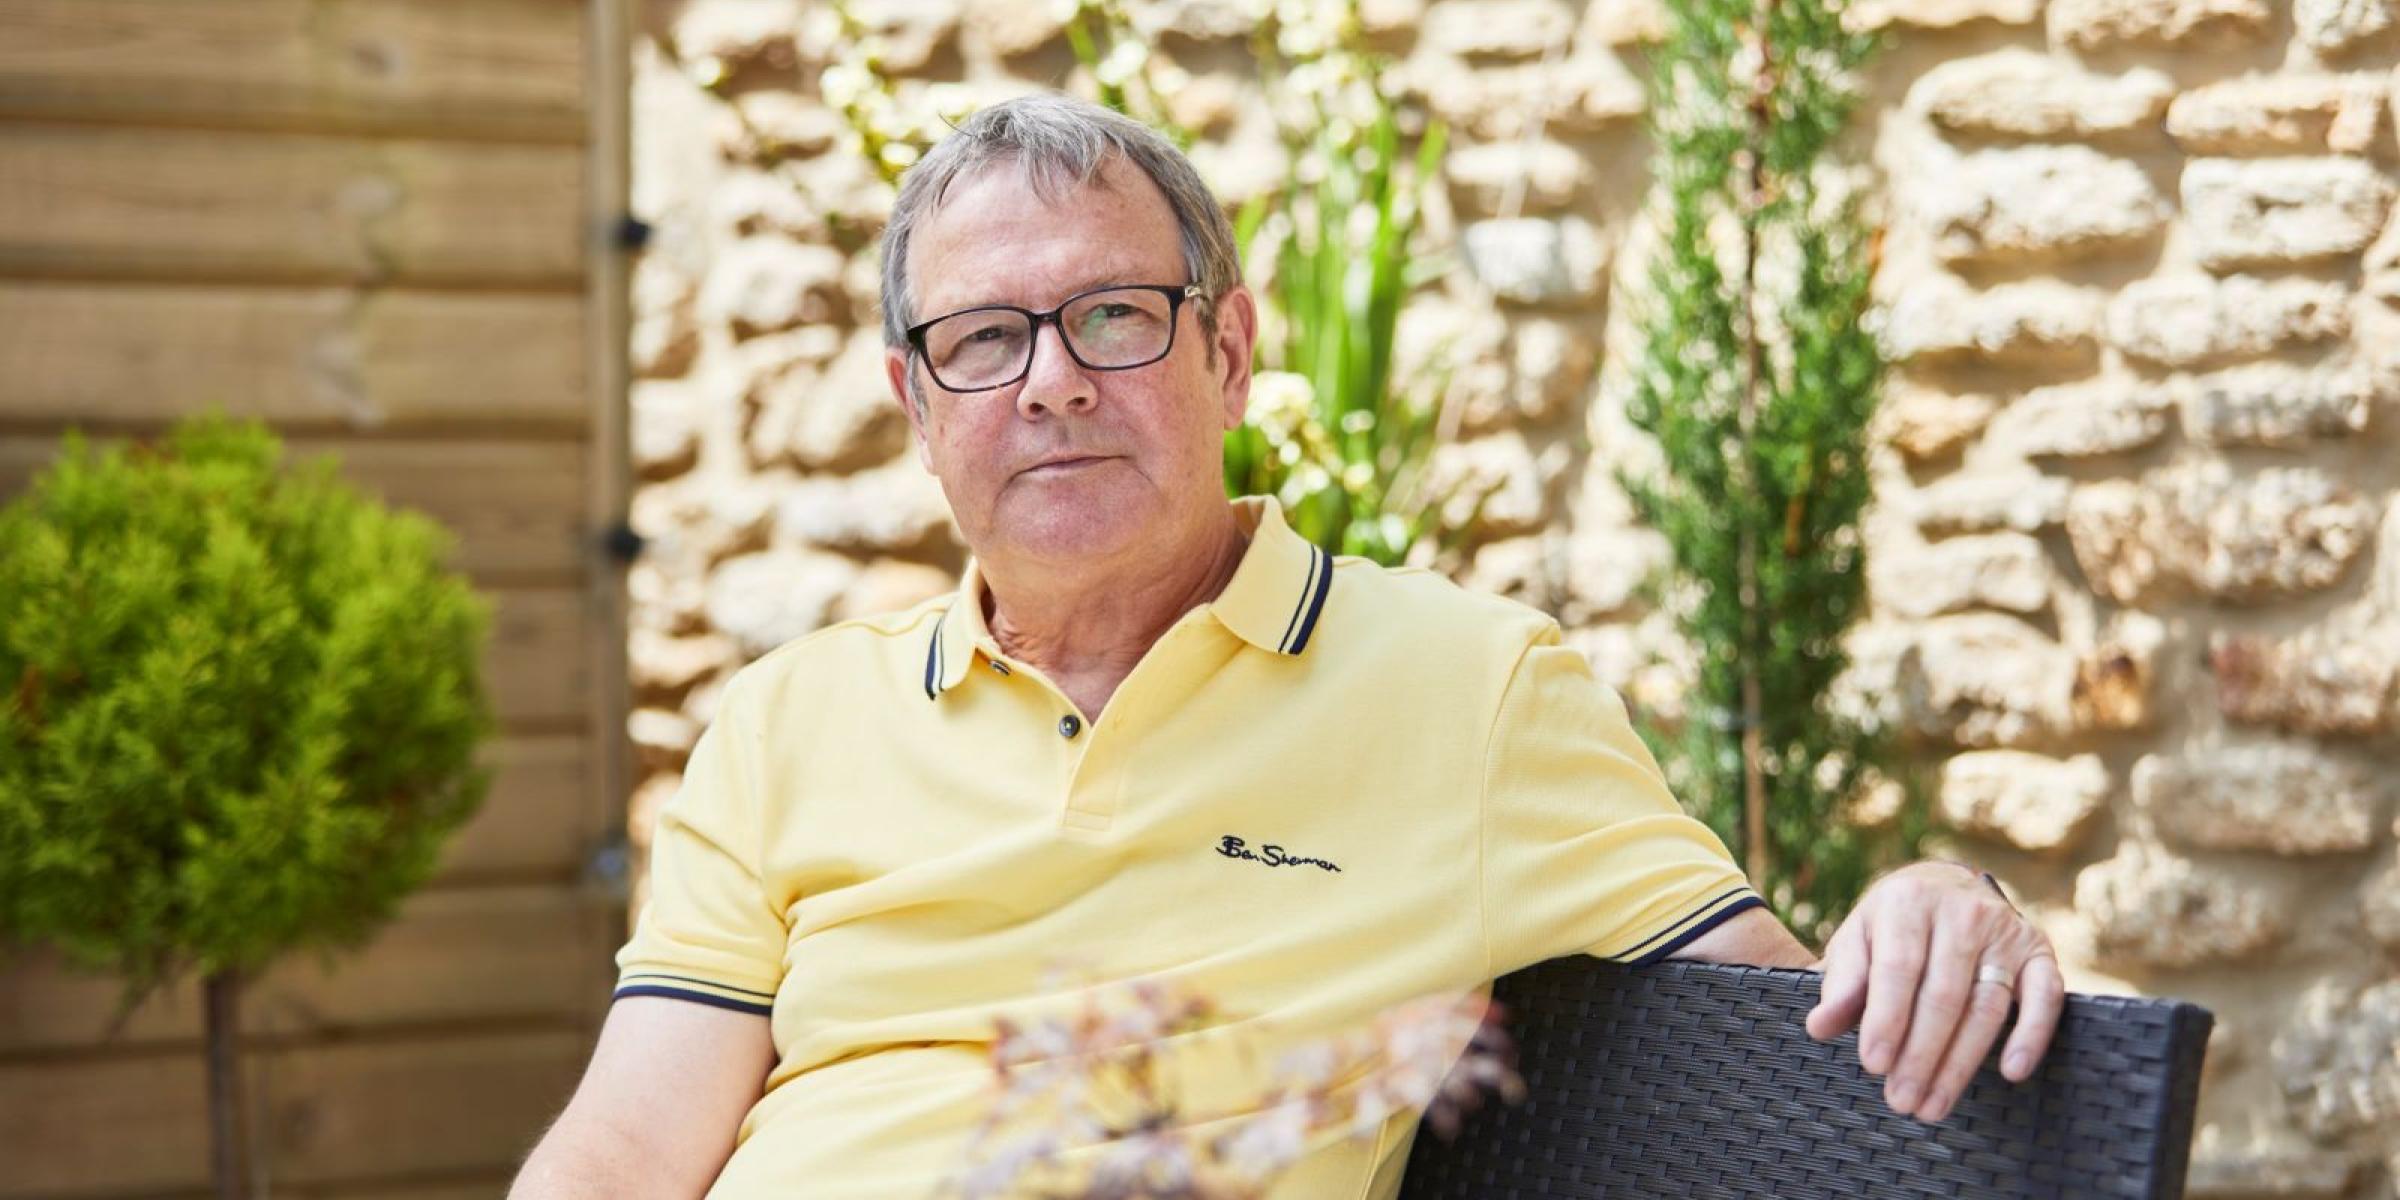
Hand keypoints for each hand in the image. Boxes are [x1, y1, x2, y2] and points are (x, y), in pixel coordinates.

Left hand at [1803, 862, 2063, 1123]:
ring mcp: (2005, 931)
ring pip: (1986, 1007)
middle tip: (1901, 1100)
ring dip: (1961, 1063)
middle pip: (1943, 996)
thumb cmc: (1892, 927)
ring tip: (1933, 1106)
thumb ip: (1841, 984)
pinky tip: (2012, 1072)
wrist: (1945, 887)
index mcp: (1908, 903)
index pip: (1897, 970)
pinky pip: (2045, 997)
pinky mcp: (2039, 951)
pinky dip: (2032, 1035)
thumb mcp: (1857, 941)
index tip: (1874, 1065)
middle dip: (1921, 1055)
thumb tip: (1819, 1027)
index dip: (1886, 1020)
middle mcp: (1962, 913)